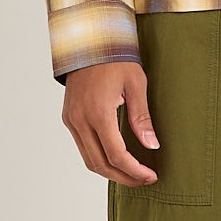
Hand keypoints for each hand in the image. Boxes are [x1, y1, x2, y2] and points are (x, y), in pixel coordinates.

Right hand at [63, 59, 161, 185]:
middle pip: (100, 164)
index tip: (150, 176)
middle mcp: (80, 120)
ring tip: (132, 173)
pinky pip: (83, 147)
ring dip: (110, 171)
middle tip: (143, 180)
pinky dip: (99, 158)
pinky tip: (116, 158)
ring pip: (88, 159)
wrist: (90, 40)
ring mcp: (71, 120)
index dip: (134, 171)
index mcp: (98, 112)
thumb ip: (142, 118)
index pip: (116, 155)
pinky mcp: (69, 117)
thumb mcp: (136, 85)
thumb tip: (152, 145)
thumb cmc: (115, 58)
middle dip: (123, 177)